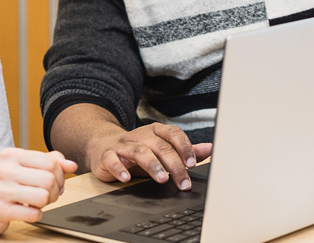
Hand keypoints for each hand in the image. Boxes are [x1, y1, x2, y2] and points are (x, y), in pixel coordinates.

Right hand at [0, 148, 77, 235]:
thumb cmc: (2, 185)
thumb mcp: (21, 167)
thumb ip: (47, 162)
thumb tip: (71, 165)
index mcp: (10, 155)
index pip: (50, 161)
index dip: (60, 174)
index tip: (56, 182)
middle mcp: (3, 170)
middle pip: (49, 179)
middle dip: (55, 191)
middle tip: (48, 195)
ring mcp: (0, 190)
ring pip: (43, 196)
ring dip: (46, 203)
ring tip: (37, 203)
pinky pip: (34, 214)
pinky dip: (36, 215)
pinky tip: (27, 212)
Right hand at [86, 122, 211, 190]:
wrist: (103, 145)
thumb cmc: (138, 150)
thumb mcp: (162, 149)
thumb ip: (184, 150)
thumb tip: (210, 149)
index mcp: (156, 132)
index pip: (173, 134)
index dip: (184, 147)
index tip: (193, 163)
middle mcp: (141, 136)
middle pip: (160, 147)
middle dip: (174, 165)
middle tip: (183, 181)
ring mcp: (123, 145)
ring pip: (139, 152)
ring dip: (152, 165)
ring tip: (162, 179)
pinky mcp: (107, 155)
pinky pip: (113, 159)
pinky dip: (120, 168)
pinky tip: (127, 178)